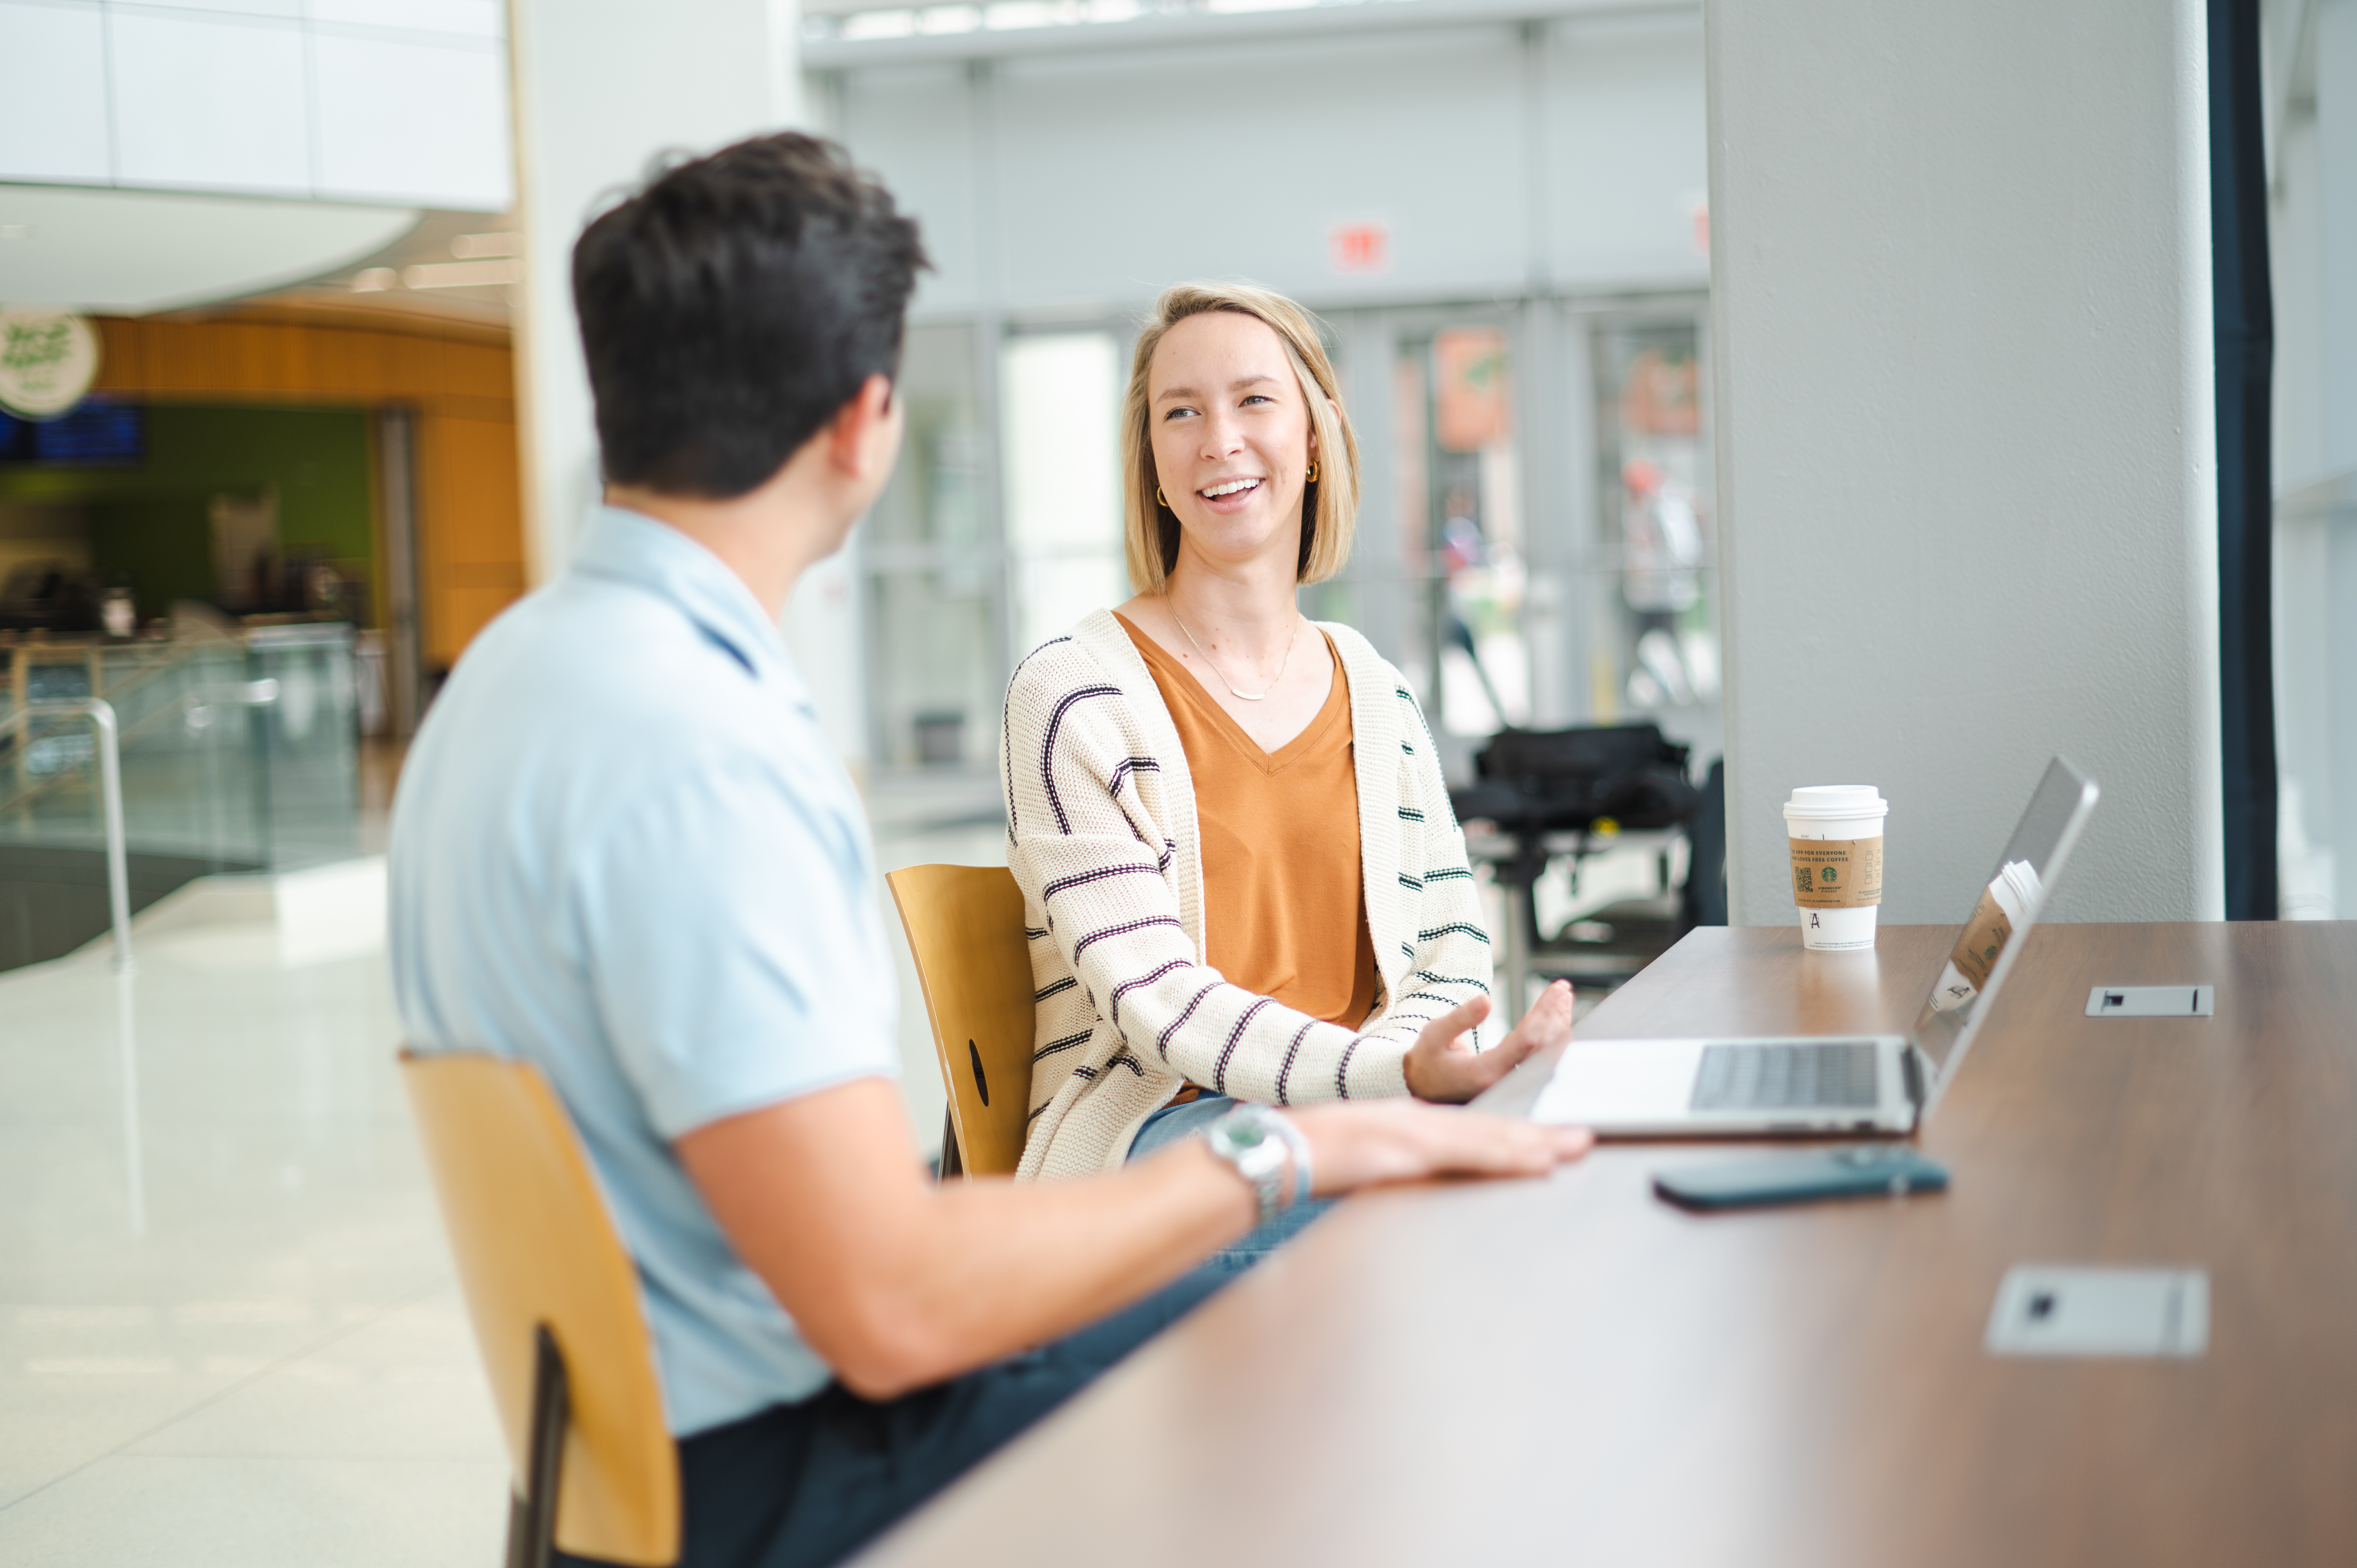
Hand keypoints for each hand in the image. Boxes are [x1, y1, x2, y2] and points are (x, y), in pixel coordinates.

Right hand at [1286, 1098, 1592, 1196]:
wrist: (1278, 1150)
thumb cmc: (1314, 1159)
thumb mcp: (1365, 1161)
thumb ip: (1398, 1167)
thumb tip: (1420, 1182)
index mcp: (1410, 1125)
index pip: (1474, 1130)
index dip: (1516, 1134)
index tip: (1550, 1139)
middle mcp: (1420, 1123)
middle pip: (1491, 1129)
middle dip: (1540, 1135)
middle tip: (1583, 1138)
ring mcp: (1416, 1134)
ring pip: (1489, 1138)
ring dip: (1535, 1144)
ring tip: (1572, 1146)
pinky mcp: (1410, 1151)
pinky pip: (1468, 1155)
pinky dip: (1505, 1157)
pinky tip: (1533, 1161)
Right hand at [1402, 979, 1575, 1102]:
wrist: (1423, 1087)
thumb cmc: (1428, 1059)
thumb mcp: (1434, 1034)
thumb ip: (1460, 1018)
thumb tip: (1486, 1000)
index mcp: (1484, 1072)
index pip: (1526, 1039)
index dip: (1545, 1012)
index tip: (1557, 989)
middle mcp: (1502, 1082)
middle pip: (1543, 1049)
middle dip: (1557, 1015)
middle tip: (1563, 989)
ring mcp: (1510, 1085)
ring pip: (1545, 1055)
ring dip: (1558, 1025)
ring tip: (1562, 998)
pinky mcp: (1513, 1081)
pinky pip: (1539, 1058)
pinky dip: (1551, 1036)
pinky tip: (1556, 1018)